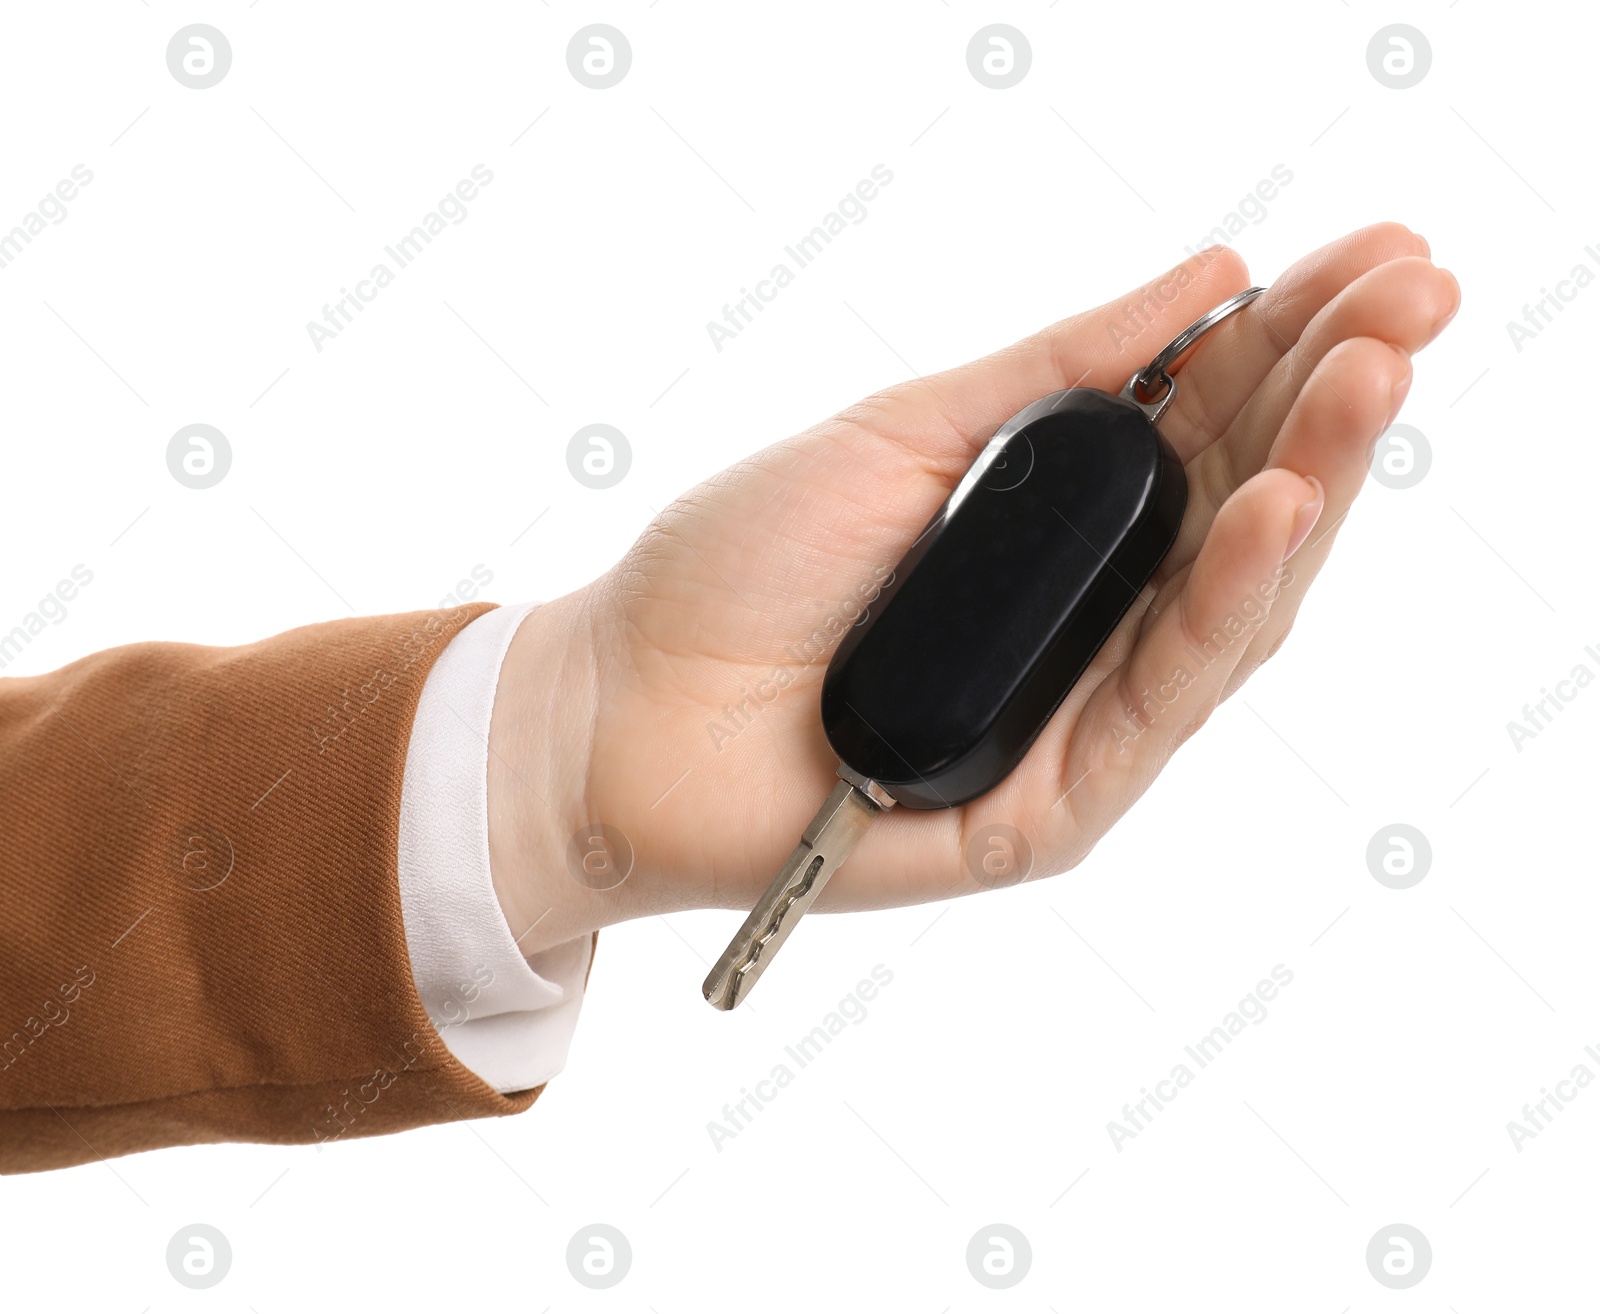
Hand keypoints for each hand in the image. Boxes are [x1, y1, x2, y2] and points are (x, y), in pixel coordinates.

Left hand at [489, 224, 1458, 953]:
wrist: (621, 709)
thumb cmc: (738, 568)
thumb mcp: (904, 433)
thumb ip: (1053, 371)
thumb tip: (1206, 280)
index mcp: (1055, 529)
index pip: (1205, 430)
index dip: (1293, 345)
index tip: (1378, 259)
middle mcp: (1087, 622)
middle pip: (1241, 513)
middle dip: (1332, 401)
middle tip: (1415, 297)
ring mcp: (1078, 716)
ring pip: (1227, 609)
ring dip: (1311, 488)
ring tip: (1371, 381)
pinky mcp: (1054, 806)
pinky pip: (1158, 706)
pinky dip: (1221, 606)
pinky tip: (1274, 512)